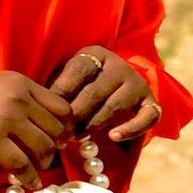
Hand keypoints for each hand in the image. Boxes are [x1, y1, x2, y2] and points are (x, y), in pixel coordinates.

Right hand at [0, 71, 72, 190]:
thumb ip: (20, 98)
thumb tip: (45, 124)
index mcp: (20, 82)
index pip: (61, 106)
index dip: (65, 126)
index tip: (61, 138)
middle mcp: (17, 97)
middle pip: (55, 128)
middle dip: (55, 146)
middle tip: (48, 157)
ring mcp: (5, 118)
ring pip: (42, 147)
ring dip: (43, 162)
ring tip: (37, 169)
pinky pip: (21, 164)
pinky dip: (29, 177)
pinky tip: (30, 183)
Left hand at [44, 46, 159, 142]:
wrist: (117, 86)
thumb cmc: (82, 86)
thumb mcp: (69, 79)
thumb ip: (58, 89)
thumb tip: (42, 107)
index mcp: (96, 55)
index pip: (78, 70)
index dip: (61, 92)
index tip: (49, 111)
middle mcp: (119, 66)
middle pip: (94, 91)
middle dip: (75, 115)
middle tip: (60, 132)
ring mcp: (137, 84)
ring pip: (114, 106)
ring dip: (93, 125)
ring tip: (77, 137)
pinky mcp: (150, 102)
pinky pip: (146, 117)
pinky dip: (130, 129)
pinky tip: (113, 136)